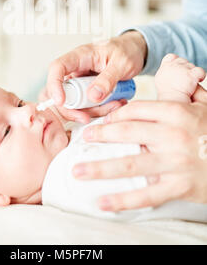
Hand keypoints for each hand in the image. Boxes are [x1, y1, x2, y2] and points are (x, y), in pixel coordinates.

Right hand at [45, 31, 146, 123]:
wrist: (135, 51)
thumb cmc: (126, 50)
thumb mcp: (122, 63)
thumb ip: (108, 79)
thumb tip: (93, 96)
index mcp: (80, 56)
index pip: (58, 67)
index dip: (54, 84)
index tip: (61, 101)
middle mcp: (76, 70)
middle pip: (62, 92)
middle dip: (75, 108)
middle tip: (89, 116)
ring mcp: (80, 82)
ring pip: (75, 103)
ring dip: (92, 111)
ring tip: (115, 104)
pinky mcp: (88, 91)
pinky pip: (87, 106)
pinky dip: (99, 110)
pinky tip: (114, 104)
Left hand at [72, 85, 206, 211]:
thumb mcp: (205, 105)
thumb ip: (188, 89)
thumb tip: (175, 68)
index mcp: (176, 113)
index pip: (135, 110)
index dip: (114, 116)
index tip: (100, 122)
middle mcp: (173, 135)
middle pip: (127, 132)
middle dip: (100, 135)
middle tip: (82, 139)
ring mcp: (175, 162)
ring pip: (130, 164)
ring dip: (100, 168)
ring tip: (78, 171)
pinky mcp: (180, 186)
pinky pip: (147, 194)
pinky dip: (123, 200)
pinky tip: (103, 202)